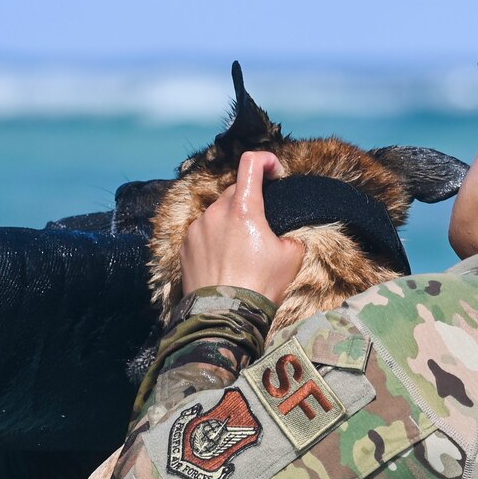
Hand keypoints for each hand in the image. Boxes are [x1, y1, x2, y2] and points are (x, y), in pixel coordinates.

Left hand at [179, 151, 304, 302]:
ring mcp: (197, 229)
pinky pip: (202, 232)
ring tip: (241, 249)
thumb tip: (286, 229)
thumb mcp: (292, 257)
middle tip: (262, 224)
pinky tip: (223, 259)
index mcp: (244, 209)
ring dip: (230, 221)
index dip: (266, 161)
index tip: (275, 173)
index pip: (251, 163)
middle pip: (235, 190)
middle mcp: (216, 213)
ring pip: (217, 212)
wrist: (226, 317)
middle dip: (251, 200)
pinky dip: (214, 238)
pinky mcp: (185, 246)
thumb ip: (290, 232)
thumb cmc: (261, 287)